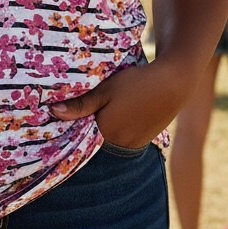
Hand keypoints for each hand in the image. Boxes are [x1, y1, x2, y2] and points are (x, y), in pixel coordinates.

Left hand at [50, 64, 176, 150]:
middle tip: (84, 107)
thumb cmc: (136, 84)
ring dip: (104, 127)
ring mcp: (133, 144)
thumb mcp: (105, 90)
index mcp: (106, 132)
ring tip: (103, 109)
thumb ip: (80, 104)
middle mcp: (119, 144)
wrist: (173, 84)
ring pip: (109, 139)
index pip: (80, 134)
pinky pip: (123, 138)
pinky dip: (117, 128)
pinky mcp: (144, 140)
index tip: (64, 111)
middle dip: (87, 126)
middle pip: (95, 138)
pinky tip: (119, 113)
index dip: (73, 123)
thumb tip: (54, 112)